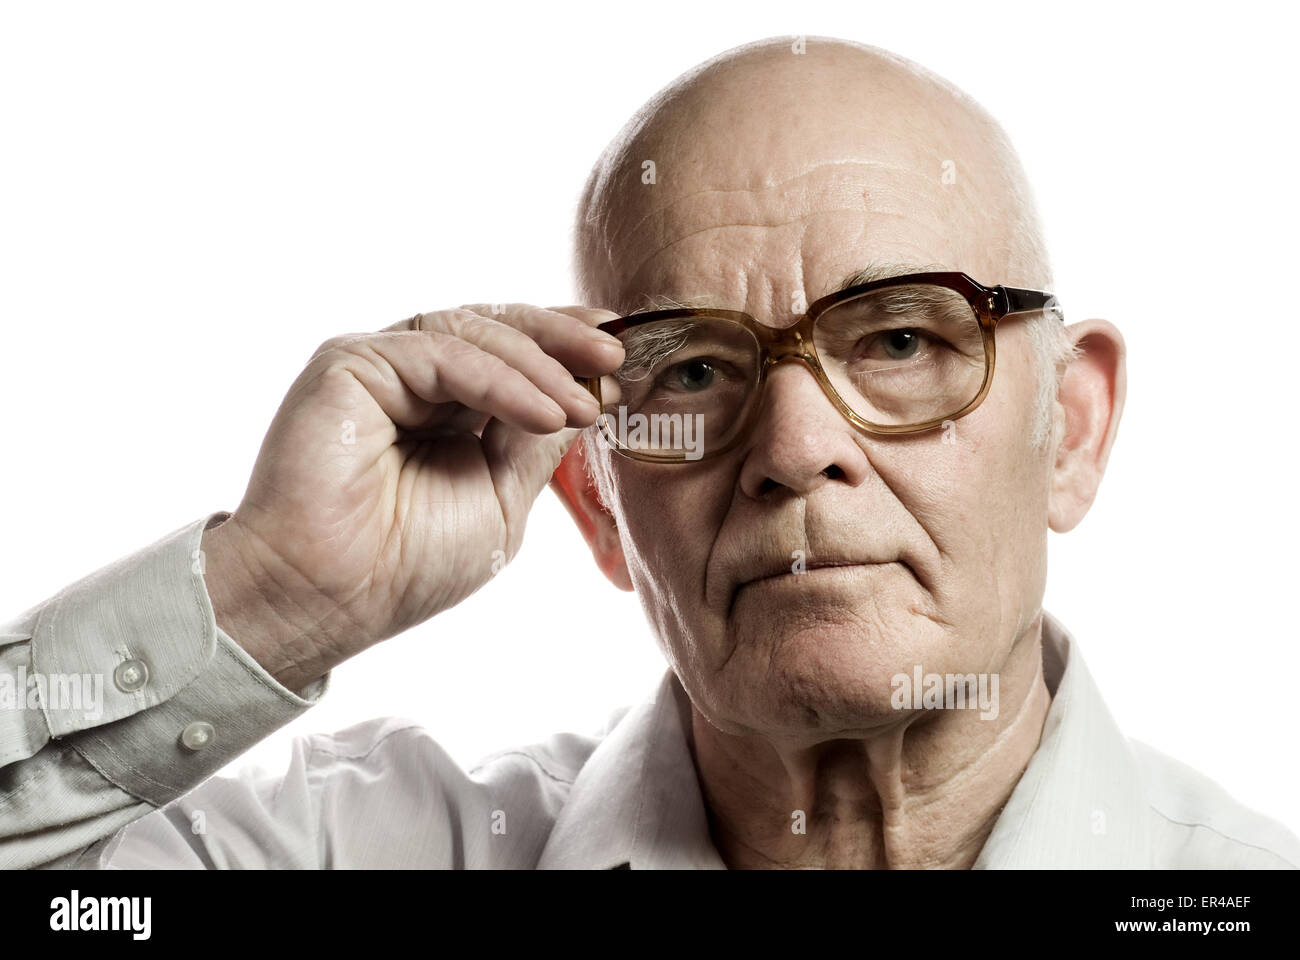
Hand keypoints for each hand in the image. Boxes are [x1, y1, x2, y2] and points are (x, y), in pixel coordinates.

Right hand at [202, 304, 621, 690]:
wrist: (325, 600)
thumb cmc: (403, 566)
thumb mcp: (498, 499)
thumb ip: (537, 444)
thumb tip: (593, 393)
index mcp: (443, 408)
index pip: (512, 357)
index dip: (566, 351)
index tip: (622, 360)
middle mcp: (409, 378)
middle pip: (496, 329)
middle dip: (563, 338)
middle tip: (617, 352)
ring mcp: (379, 365)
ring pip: (473, 331)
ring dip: (541, 361)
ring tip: (589, 400)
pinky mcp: (352, 363)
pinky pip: (442, 354)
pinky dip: (501, 380)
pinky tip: (546, 413)